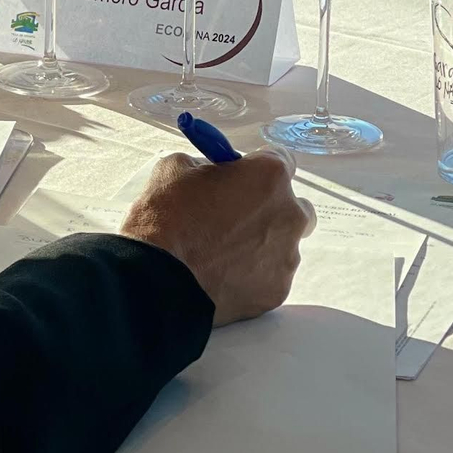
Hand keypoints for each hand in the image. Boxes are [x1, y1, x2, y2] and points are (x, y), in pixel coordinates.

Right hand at [120, 152, 314, 325]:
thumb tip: (218, 174)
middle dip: (272, 209)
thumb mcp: (178, 168)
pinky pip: (270, 277)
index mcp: (270, 176)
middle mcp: (289, 215)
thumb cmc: (167, 217)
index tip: (243, 177)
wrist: (158, 279)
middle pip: (294, 207)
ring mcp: (286, 257)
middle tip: (238, 218)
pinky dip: (253, 276)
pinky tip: (223, 276)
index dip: (259, 168)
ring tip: (223, 254)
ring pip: (283, 246)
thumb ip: (209, 166)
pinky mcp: (277, 292)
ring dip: (262, 245)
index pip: (282, 160)